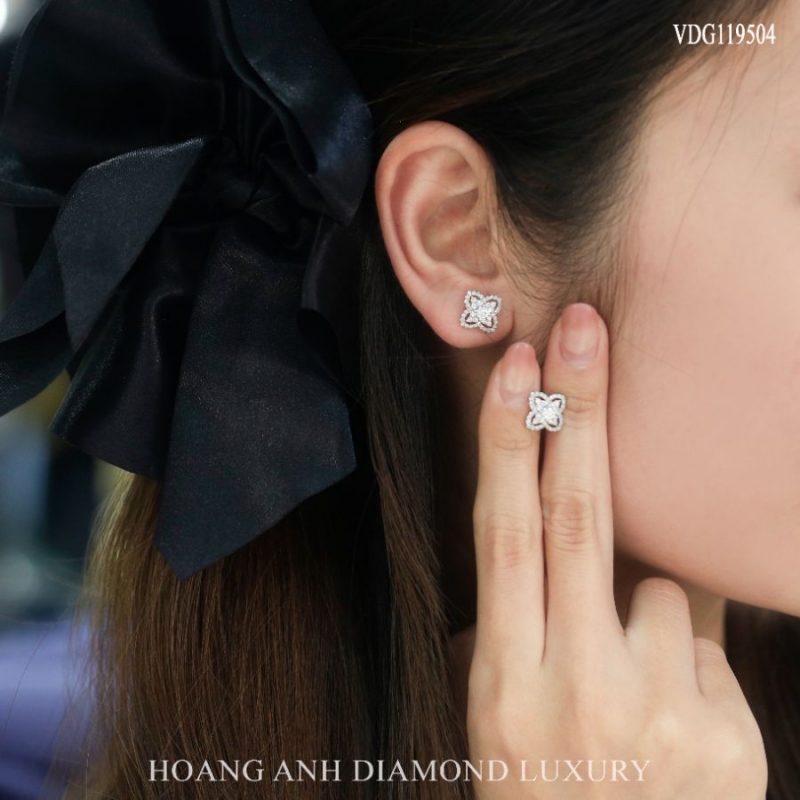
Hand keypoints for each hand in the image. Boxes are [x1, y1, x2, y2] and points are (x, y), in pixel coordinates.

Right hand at [449, 303, 767, 797]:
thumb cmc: (540, 786)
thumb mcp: (499, 715)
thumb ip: (523, 626)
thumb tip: (554, 536)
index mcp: (502, 684)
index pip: (503, 535)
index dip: (506, 442)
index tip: (515, 366)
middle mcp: (574, 689)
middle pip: (577, 518)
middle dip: (579, 409)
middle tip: (586, 325)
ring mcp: (656, 713)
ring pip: (661, 584)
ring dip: (646, 604)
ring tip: (628, 683)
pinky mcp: (725, 734)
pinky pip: (707, 637)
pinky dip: (687, 652)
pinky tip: (671, 715)